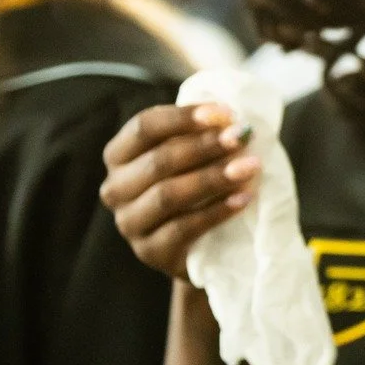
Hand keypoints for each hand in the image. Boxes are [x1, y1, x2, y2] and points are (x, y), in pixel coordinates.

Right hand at [100, 103, 260, 280]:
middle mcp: (115, 188)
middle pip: (158, 161)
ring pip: (167, 195)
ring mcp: (129, 223)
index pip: (145, 127)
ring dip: (212, 178)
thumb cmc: (197, 185)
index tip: (225, 113)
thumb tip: (230, 119)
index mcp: (119, 155)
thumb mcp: (192, 155)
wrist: (201, 246)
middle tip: (242, 138)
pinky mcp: (149, 251)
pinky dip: (216, 211)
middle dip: (204, 146)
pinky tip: (243, 198)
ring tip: (249, 167)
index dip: (184, 117)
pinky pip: (182, 229)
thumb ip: (201, 134)